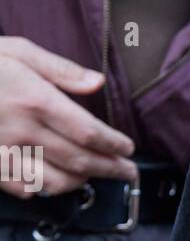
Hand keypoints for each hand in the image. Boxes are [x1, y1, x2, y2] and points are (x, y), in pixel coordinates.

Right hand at [0, 36, 136, 197]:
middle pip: (81, 160)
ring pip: (58, 181)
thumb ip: (60, 69)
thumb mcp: (17, 51)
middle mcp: (24, 130)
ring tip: (95, 175)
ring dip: (83, 181)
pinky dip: (47, 189)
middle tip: (127, 172)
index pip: (90, 132)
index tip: (127, 149)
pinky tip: (57, 182)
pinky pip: (26, 187)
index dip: (115, 145)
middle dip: (111, 169)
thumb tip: (97, 82)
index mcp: (37, 100)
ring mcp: (6, 151)